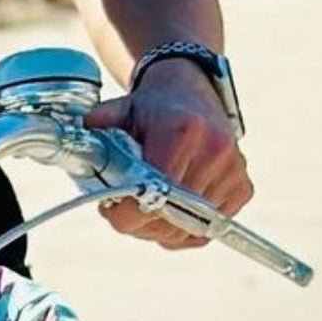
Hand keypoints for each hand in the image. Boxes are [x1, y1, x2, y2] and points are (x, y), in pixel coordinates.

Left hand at [82, 65, 252, 249]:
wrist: (191, 91)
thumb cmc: (152, 107)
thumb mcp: (121, 109)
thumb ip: (100, 123)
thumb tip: (79, 133)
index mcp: (181, 131)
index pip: (155, 192)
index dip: (128, 212)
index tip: (110, 211)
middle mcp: (214, 151)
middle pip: (172, 216)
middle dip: (140, 223)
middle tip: (121, 211)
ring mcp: (233, 171)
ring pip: (190, 228)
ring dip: (161, 228)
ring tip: (144, 208)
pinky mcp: (243, 187)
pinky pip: (209, 228)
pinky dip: (185, 229)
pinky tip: (169, 210)